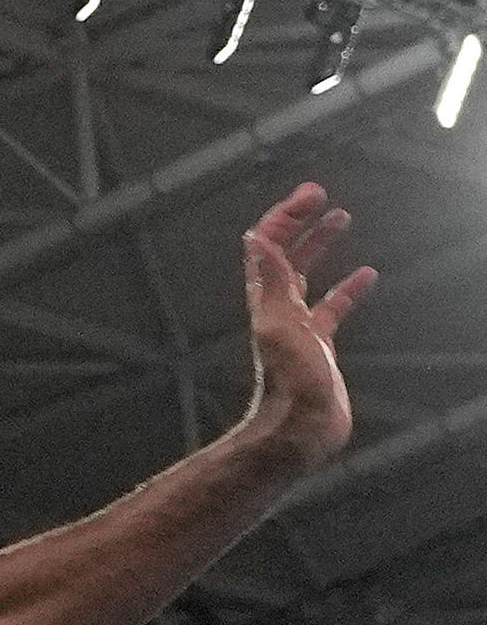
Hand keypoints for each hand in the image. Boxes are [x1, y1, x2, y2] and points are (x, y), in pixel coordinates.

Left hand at [234, 184, 369, 469]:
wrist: (301, 430)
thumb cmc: (290, 384)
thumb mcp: (279, 326)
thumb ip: (270, 282)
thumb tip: (257, 238)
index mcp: (267, 302)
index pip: (268, 247)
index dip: (284, 217)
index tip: (310, 194)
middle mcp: (278, 310)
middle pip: (285, 256)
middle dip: (300, 224)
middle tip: (320, 196)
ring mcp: (299, 327)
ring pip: (308, 276)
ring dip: (320, 246)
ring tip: (341, 217)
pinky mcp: (319, 345)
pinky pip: (333, 308)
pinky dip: (348, 288)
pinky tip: (367, 275)